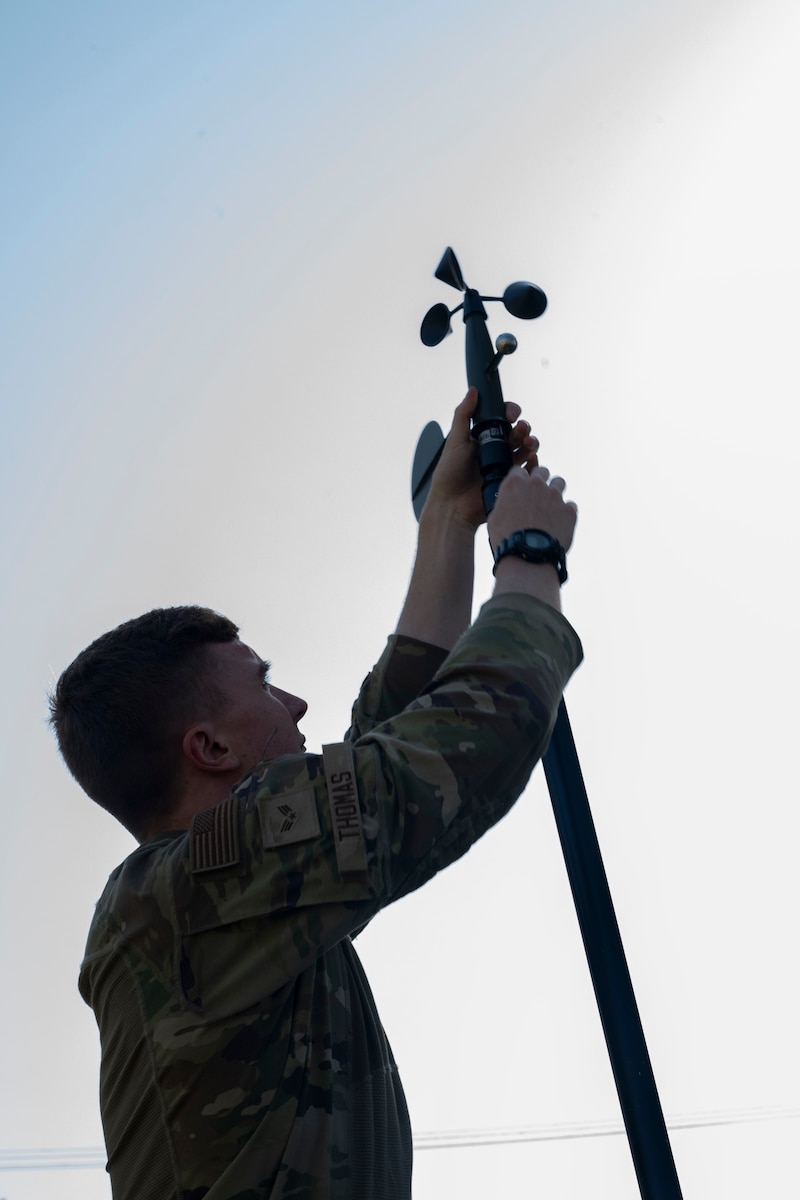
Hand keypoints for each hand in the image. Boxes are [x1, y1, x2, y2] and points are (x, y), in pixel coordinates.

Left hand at [424, 387, 539, 531]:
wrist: (453, 506)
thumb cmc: (449, 475)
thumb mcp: (455, 441)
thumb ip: (463, 415)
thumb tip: (473, 391)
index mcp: (482, 438)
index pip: (502, 420)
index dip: (510, 413)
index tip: (512, 415)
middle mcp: (495, 450)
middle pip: (517, 433)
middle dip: (523, 428)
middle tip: (522, 430)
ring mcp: (505, 465)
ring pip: (526, 449)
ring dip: (531, 443)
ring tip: (529, 445)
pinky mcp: (511, 481)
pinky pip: (528, 469)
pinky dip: (532, 463)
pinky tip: (530, 461)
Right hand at [488, 464, 577, 552]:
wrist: (527, 557)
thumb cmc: (506, 539)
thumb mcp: (494, 517)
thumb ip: (503, 502)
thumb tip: (507, 502)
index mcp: (515, 484)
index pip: (519, 470)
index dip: (520, 479)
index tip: (521, 488)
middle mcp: (536, 484)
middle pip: (542, 471)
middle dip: (540, 480)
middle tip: (538, 494)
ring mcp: (554, 496)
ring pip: (559, 482)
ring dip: (555, 491)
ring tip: (551, 506)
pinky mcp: (569, 510)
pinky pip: (571, 505)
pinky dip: (566, 512)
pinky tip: (560, 522)